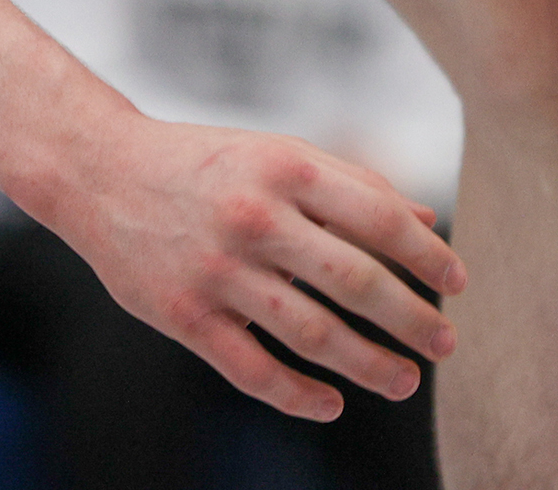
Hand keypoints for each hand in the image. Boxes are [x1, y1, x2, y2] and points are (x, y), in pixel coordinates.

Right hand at [54, 117, 467, 420]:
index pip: (378, 218)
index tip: (458, 284)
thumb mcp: (281, 153)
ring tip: (404, 381)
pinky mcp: (183, 315)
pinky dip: (296, 394)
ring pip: (309, 332)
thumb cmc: (206, 161)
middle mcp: (256, 218)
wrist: (100, 172)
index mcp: (288, 170)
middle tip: (445, 344)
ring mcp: (218, 271)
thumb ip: (353, 184)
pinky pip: (250, 368)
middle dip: (409, 318)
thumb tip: (424, 220)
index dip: (426, 256)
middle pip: (353, 280)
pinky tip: (331, 404)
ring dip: (366, 365)